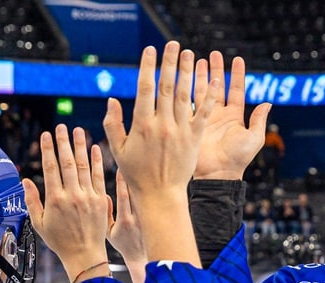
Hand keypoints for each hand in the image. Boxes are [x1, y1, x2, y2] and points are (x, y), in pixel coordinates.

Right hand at [21, 124, 110, 282]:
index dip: (48, 149)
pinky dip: (97, 161)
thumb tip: (25, 181)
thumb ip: (32, 201)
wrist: (85, 255)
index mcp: (55, 200)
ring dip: (80, 146)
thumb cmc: (61, 242)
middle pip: (67, 162)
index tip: (46, 136)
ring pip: (83, 166)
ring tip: (78, 131)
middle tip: (61, 127)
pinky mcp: (100, 200)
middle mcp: (72, 196)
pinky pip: (98, 176)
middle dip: (63, 142)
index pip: (51, 167)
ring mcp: (88, 197)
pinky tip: (94, 148)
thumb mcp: (40, 224)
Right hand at [101, 41, 218, 262]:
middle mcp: (162, 124)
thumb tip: (112, 100)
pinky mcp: (193, 139)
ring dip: (187, 72)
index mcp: (142, 125)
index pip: (144, 88)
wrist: (160, 195)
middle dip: (169, 62)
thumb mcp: (118, 150)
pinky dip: (208, 97)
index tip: (150, 50)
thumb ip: (114, 124)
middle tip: (173, 44)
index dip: (147, 67)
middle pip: (167, 86)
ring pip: (185, 95)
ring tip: (189, 54)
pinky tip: (212, 81)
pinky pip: (202, 113)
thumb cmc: (136, 174)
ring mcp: (179, 131)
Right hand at [106, 169, 147, 282]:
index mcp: (126, 221)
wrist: (142, 258)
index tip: (122, 167)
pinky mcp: (158, 218)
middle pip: (139, 192)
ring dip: (149, 179)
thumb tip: (104, 195)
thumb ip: (106, 214)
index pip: (124, 197)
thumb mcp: (109, 232)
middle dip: (138, 175)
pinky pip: (158, 200)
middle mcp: (140, 218)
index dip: (123, 181)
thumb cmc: (123, 245)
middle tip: (137, 158)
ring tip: (149, 164)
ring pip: (150, 194)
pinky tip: (157, 175)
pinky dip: (157, 188)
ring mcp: (150, 218)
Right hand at [194, 53, 270, 180]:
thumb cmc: (237, 159)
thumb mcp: (253, 139)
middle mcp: (219, 115)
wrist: (216, 175)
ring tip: (196, 60)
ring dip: (199, 76)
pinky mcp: (192, 124)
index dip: (237, 74)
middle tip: (212, 54)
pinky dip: (185, 91)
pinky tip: (183, 78)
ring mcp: (204, 119)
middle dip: (215, 70)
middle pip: (217, 87)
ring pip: (202, 92)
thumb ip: (259, 120)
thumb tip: (268, 103)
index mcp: (234, 117)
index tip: (236, 59)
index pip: (236, 90)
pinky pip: (188, 105)